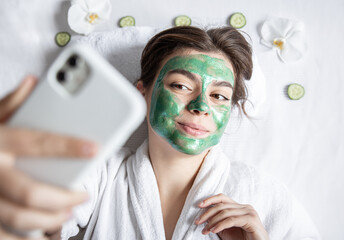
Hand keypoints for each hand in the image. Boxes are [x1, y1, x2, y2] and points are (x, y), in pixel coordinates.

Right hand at [0, 76, 96, 238]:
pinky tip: (45, 234)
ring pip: (19, 217)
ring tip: (67, 212)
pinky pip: (5, 235)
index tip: (94, 149)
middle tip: (83, 195)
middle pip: (31, 191)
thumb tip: (33, 82)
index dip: (67, 146)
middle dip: (63, 197)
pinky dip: (26, 239)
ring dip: (50, 219)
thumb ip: (10, 103)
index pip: (36, 143)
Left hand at [194, 193, 268, 239]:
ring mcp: (249, 212)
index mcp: (240, 207)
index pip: (223, 198)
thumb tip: (205, 218)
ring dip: (212, 222)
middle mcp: (245, 207)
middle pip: (222, 205)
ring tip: (204, 230)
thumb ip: (219, 222)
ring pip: (225, 212)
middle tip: (197, 221)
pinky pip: (231, 220)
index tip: (199, 205)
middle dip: (207, 213)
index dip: (210, 200)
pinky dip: (220, 225)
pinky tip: (213, 230)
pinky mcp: (251, 220)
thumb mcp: (228, 230)